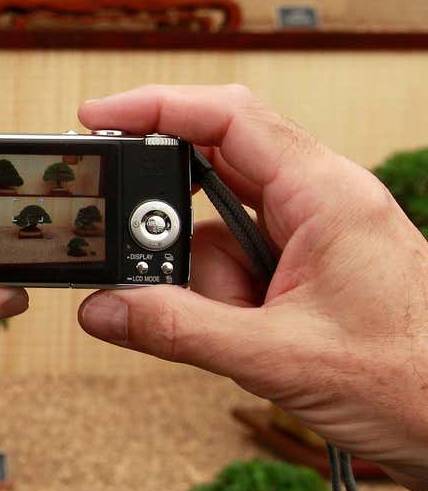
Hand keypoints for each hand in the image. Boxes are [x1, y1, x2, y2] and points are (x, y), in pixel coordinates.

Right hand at [77, 84, 427, 490]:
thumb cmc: (418, 384)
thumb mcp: (280, 359)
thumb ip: (179, 330)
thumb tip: (103, 309)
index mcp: (326, 194)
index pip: (227, 117)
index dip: (154, 107)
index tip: (95, 120)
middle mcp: (319, 202)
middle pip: (209, 175)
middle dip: (174, 230)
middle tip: (150, 269)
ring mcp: (314, 236)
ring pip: (217, 231)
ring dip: (206, 282)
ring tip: (240, 330)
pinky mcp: (307, 270)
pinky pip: (236, 265)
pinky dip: (223, 301)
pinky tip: (248, 338)